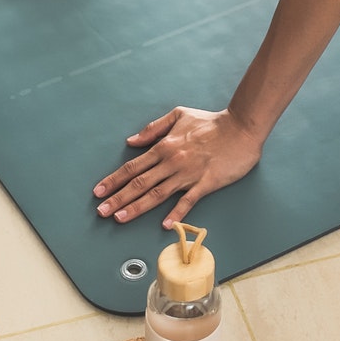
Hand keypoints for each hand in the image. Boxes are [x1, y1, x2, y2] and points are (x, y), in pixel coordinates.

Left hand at [93, 107, 262, 226]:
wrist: (241, 128)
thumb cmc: (210, 122)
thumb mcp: (178, 115)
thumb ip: (153, 129)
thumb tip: (132, 141)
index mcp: (165, 146)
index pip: (133, 166)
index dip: (114, 180)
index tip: (99, 192)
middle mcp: (172, 162)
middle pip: (140, 183)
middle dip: (118, 198)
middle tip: (101, 212)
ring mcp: (189, 174)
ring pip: (157, 194)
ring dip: (137, 207)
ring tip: (120, 218)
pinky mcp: (206, 184)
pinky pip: (188, 201)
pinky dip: (176, 212)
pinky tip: (164, 224)